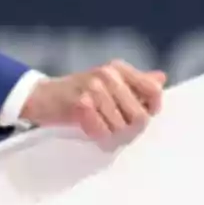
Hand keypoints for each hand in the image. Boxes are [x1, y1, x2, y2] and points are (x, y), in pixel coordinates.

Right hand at [18, 60, 166, 139]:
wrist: (42, 97)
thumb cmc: (79, 93)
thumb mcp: (109, 83)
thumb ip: (136, 82)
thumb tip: (161, 78)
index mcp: (119, 68)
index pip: (153, 91)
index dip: (151, 109)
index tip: (138, 116)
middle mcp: (108, 74)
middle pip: (140, 116)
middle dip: (129, 129)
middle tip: (113, 127)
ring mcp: (94, 87)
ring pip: (121, 127)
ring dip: (110, 134)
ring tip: (99, 126)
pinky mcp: (80, 102)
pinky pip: (102, 131)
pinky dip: (96, 135)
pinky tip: (87, 128)